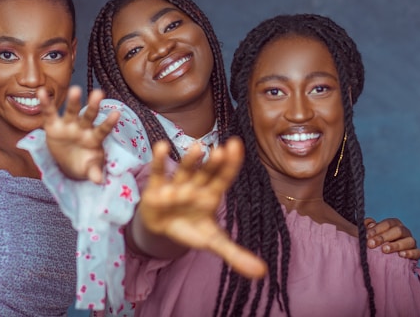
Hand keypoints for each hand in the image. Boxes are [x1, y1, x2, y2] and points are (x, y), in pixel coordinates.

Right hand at [39, 85, 118, 183]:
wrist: (68, 163)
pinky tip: (41, 92)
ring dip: (74, 101)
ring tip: (75, 89)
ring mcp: (68, 125)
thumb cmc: (84, 163)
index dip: (109, 123)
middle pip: (89, 116)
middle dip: (93, 106)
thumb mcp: (89, 168)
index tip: (117, 113)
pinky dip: (45, 103)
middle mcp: (82, 128)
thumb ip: (94, 172)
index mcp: (93, 139)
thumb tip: (99, 180)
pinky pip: (49, 113)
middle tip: (99, 93)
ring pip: (72, 111)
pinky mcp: (53, 125)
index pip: (103, 130)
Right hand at [140, 137, 266, 278]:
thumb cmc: (191, 228)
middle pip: (206, 172)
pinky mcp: (157, 187)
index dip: (230, 163)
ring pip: (185, 170)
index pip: (224, 178)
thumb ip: (235, 254)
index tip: (236, 146)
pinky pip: (159, 172)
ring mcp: (177, 184)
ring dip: (190, 160)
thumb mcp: (213, 241)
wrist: (162, 229)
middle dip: (213, 163)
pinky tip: (162, 147)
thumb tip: (262, 272)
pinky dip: (159, 160)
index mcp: (211, 195)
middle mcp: (196, 185)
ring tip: (197, 148)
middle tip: (220, 151)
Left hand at [365, 217, 419, 259]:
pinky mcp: (416, 253)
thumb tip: (368, 223)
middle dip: (383, 237)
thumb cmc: (377, 241)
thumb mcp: (371, 233)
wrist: (387, 257)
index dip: (377, 229)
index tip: (367, 236)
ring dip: (396, 245)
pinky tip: (401, 255)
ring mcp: (411, 242)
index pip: (387, 224)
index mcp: (394, 224)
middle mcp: (404, 231)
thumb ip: (368, 226)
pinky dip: (410, 253)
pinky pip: (417, 252)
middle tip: (371, 244)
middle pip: (397, 231)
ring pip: (409, 241)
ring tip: (384, 250)